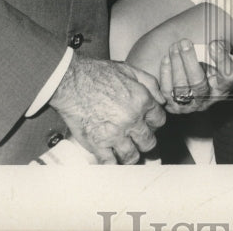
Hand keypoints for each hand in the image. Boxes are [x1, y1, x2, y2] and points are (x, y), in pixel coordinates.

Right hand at [48, 55, 166, 163]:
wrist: (70, 81)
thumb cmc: (97, 73)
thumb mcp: (129, 70)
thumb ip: (150, 83)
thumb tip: (161, 100)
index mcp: (141, 101)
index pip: (159, 120)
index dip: (154, 121)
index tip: (148, 123)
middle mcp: (132, 120)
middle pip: (149, 141)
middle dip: (145, 140)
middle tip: (138, 138)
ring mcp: (114, 134)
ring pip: (132, 156)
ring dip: (130, 153)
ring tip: (125, 150)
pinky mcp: (97, 144)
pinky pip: (110, 162)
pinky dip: (111, 162)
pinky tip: (110, 157)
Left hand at [159, 39, 232, 113]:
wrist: (189, 82)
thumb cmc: (207, 66)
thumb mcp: (217, 58)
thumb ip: (220, 50)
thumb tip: (214, 45)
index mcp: (222, 87)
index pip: (228, 77)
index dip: (222, 61)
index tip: (213, 44)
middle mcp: (207, 99)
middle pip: (199, 83)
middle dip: (190, 61)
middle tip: (184, 42)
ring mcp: (189, 105)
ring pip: (181, 87)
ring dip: (176, 64)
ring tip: (174, 47)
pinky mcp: (173, 106)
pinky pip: (166, 91)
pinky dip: (166, 73)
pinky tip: (166, 58)